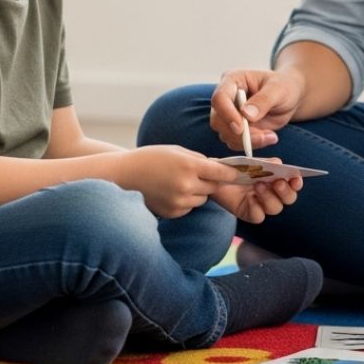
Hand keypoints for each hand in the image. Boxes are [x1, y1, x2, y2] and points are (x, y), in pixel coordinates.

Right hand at [120, 145, 240, 217]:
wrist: (125, 175)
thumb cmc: (152, 158)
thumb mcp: (178, 151)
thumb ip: (199, 159)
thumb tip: (220, 167)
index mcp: (189, 165)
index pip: (222, 173)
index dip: (232, 173)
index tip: (238, 173)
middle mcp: (186, 185)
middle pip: (214, 187)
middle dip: (212, 181)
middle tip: (200, 174)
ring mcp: (179, 201)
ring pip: (203, 198)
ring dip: (199, 191)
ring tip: (180, 182)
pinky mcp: (173, 212)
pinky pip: (190, 207)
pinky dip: (187, 201)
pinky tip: (171, 191)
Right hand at [209, 69, 304, 151]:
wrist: (290, 97)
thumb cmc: (284, 86)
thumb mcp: (278, 89)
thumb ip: (263, 100)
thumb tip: (246, 114)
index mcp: (232, 80)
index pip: (219, 98)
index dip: (226, 114)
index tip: (240, 128)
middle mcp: (226, 98)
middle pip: (218, 120)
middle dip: (238, 134)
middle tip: (263, 137)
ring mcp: (229, 114)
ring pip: (225, 134)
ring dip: (246, 141)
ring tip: (271, 136)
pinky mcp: (236, 129)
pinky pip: (235, 142)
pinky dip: (251, 144)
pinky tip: (269, 137)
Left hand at [211, 169, 303, 224]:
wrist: (215, 176)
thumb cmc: (236, 168)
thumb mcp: (253, 162)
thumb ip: (267, 163)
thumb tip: (279, 164)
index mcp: (277, 180)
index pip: (294, 184)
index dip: (297, 182)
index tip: (295, 178)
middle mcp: (273, 194)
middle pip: (289, 198)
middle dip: (285, 191)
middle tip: (277, 182)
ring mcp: (262, 205)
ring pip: (275, 208)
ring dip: (269, 197)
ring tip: (258, 185)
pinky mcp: (249, 213)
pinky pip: (259, 216)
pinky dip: (256, 207)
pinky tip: (249, 198)